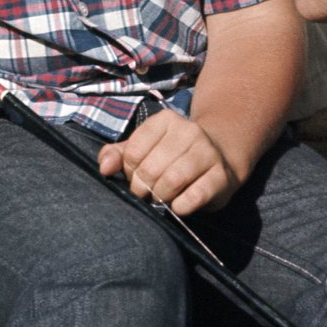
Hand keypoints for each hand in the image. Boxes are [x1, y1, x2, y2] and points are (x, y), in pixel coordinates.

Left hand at [101, 108, 248, 215]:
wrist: (220, 157)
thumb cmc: (173, 155)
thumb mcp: (144, 148)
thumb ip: (118, 155)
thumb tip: (104, 169)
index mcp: (166, 120)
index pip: (134, 152)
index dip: (129, 172)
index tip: (136, 177)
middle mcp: (189, 131)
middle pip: (151, 168)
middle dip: (142, 189)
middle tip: (146, 194)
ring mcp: (207, 152)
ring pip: (172, 180)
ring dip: (160, 197)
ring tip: (161, 199)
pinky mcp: (221, 176)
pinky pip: (196, 195)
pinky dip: (181, 206)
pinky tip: (178, 206)